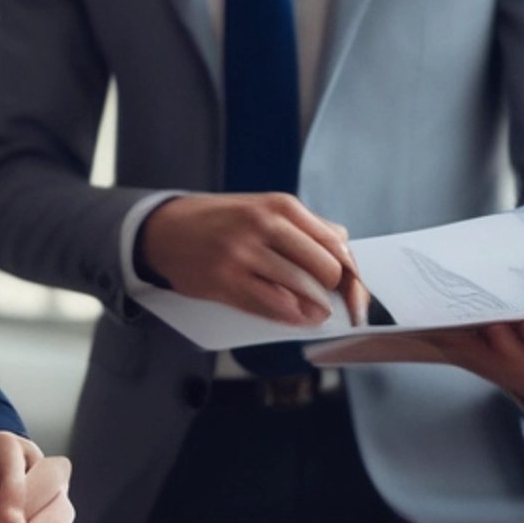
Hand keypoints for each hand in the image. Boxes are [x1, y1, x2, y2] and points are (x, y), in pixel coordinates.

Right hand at [139, 193, 367, 326]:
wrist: (164, 229)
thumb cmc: (219, 220)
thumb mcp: (262, 208)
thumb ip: (304, 226)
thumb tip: (345, 248)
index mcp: (280, 205)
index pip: (335, 242)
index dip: (353, 273)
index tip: (359, 291)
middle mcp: (264, 225)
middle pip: (325, 267)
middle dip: (339, 292)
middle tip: (342, 305)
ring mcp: (243, 253)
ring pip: (301, 288)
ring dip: (317, 308)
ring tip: (320, 313)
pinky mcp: (225, 280)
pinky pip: (272, 305)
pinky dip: (292, 316)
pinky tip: (299, 317)